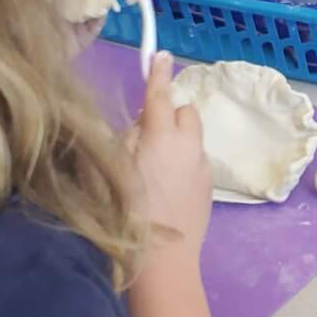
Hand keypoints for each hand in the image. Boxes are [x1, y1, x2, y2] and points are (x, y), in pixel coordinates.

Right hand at [131, 52, 213, 256]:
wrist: (162, 261)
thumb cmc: (126, 214)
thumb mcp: (107, 170)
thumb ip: (122, 139)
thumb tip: (137, 126)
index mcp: (160, 136)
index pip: (160, 93)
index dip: (158, 73)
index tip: (161, 55)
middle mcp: (188, 145)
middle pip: (185, 111)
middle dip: (169, 113)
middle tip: (146, 132)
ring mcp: (203, 167)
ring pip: (191, 138)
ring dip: (176, 141)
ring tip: (153, 168)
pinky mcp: (209, 187)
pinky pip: (195, 161)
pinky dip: (182, 163)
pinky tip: (165, 189)